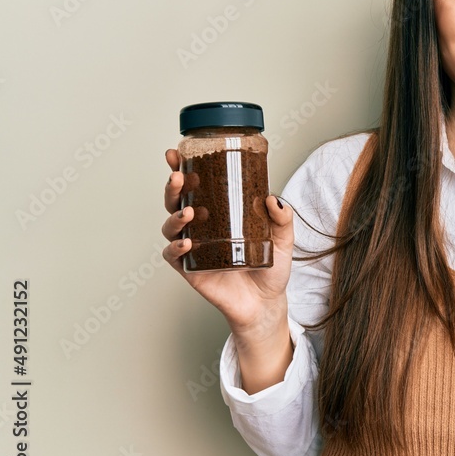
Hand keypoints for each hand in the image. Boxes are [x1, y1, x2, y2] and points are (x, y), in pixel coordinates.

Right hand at [161, 149, 294, 391]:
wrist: (267, 302)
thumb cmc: (270, 267)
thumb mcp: (283, 238)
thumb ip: (282, 218)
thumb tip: (272, 198)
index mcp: (218, 213)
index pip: (196, 186)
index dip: (181, 169)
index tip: (175, 154)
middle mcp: (201, 227)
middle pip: (176, 202)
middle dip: (172, 187)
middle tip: (178, 178)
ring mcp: (194, 248)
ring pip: (171, 226)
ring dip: (174, 216)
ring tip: (188, 213)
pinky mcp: (190, 270)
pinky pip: (174, 256)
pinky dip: (176, 248)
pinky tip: (187, 244)